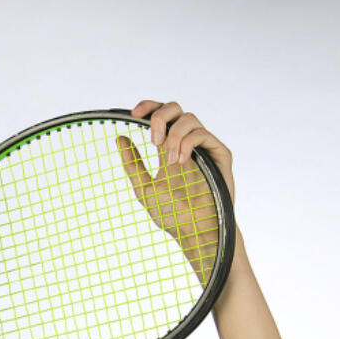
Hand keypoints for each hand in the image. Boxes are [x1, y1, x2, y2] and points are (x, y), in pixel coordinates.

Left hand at [116, 100, 234, 285]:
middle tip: (153, 139)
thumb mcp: (144, 187)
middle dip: (160, 116)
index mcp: (169, 148)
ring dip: (174, 136)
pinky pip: (203, 134)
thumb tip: (119, 138)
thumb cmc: (172, 214)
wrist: (194, 231)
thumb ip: (133, 164)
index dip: (148, 107)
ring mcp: (204, 147)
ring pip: (189, 118)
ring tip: (169, 162)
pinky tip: (181, 162)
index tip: (133, 114)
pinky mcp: (220, 154)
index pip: (160, 117)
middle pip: (175, 109)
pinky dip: (188, 143)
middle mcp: (187, 143)